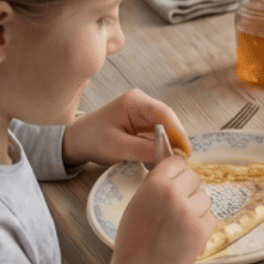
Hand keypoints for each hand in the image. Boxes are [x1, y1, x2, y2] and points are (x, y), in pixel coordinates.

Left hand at [62, 89, 189, 165]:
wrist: (76, 140)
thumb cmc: (92, 140)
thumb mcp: (117, 148)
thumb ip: (145, 149)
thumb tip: (171, 155)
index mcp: (135, 101)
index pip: (164, 114)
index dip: (178, 132)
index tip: (186, 151)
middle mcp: (142, 102)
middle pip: (168, 120)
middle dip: (176, 140)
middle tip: (182, 161)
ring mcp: (143, 111)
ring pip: (166, 127)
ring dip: (169, 144)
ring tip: (171, 162)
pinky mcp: (142, 121)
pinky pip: (158, 132)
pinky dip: (161, 145)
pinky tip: (161, 158)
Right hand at [96, 156, 213, 263]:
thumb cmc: (132, 242)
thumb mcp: (136, 204)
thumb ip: (155, 186)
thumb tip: (174, 174)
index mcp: (154, 184)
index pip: (177, 161)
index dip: (176, 172)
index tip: (175, 182)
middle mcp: (174, 194)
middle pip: (194, 177)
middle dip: (188, 190)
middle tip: (176, 208)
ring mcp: (190, 212)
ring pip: (204, 198)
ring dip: (195, 209)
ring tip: (178, 226)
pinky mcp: (202, 230)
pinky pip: (210, 217)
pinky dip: (201, 226)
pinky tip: (185, 236)